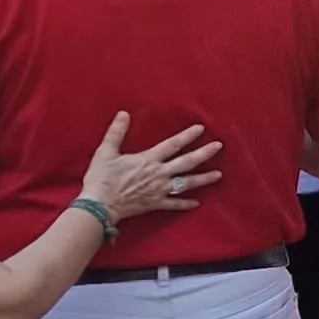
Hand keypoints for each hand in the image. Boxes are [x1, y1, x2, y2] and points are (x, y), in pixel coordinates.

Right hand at [74, 112, 223, 221]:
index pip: (173, 144)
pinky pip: (174, 204)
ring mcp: (159, 190)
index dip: (188, 136)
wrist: (100, 205)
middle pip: (186, 162)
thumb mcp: (106, 152)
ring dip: (203, 179)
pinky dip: (185, 204)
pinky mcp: (155, 204)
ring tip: (218, 175)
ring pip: (186, 184)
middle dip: (204, 154)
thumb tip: (123, 114)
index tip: (201, 129)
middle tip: (219, 147)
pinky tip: (197, 203)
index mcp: (148, 160)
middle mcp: (158, 174)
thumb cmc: (102, 178)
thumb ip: (116, 132)